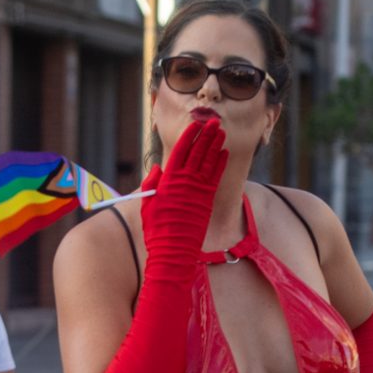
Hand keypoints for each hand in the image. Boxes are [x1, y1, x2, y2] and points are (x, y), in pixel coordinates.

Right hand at [141, 111, 229, 259]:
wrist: (173, 250)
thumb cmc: (157, 230)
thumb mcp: (148, 205)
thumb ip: (152, 184)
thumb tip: (157, 168)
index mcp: (169, 180)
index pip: (181, 150)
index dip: (190, 136)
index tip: (196, 125)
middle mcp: (185, 181)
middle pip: (198, 152)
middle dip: (207, 135)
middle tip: (215, 122)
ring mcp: (198, 190)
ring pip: (209, 161)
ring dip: (216, 145)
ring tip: (222, 132)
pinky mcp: (207, 199)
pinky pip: (216, 177)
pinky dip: (220, 164)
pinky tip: (224, 153)